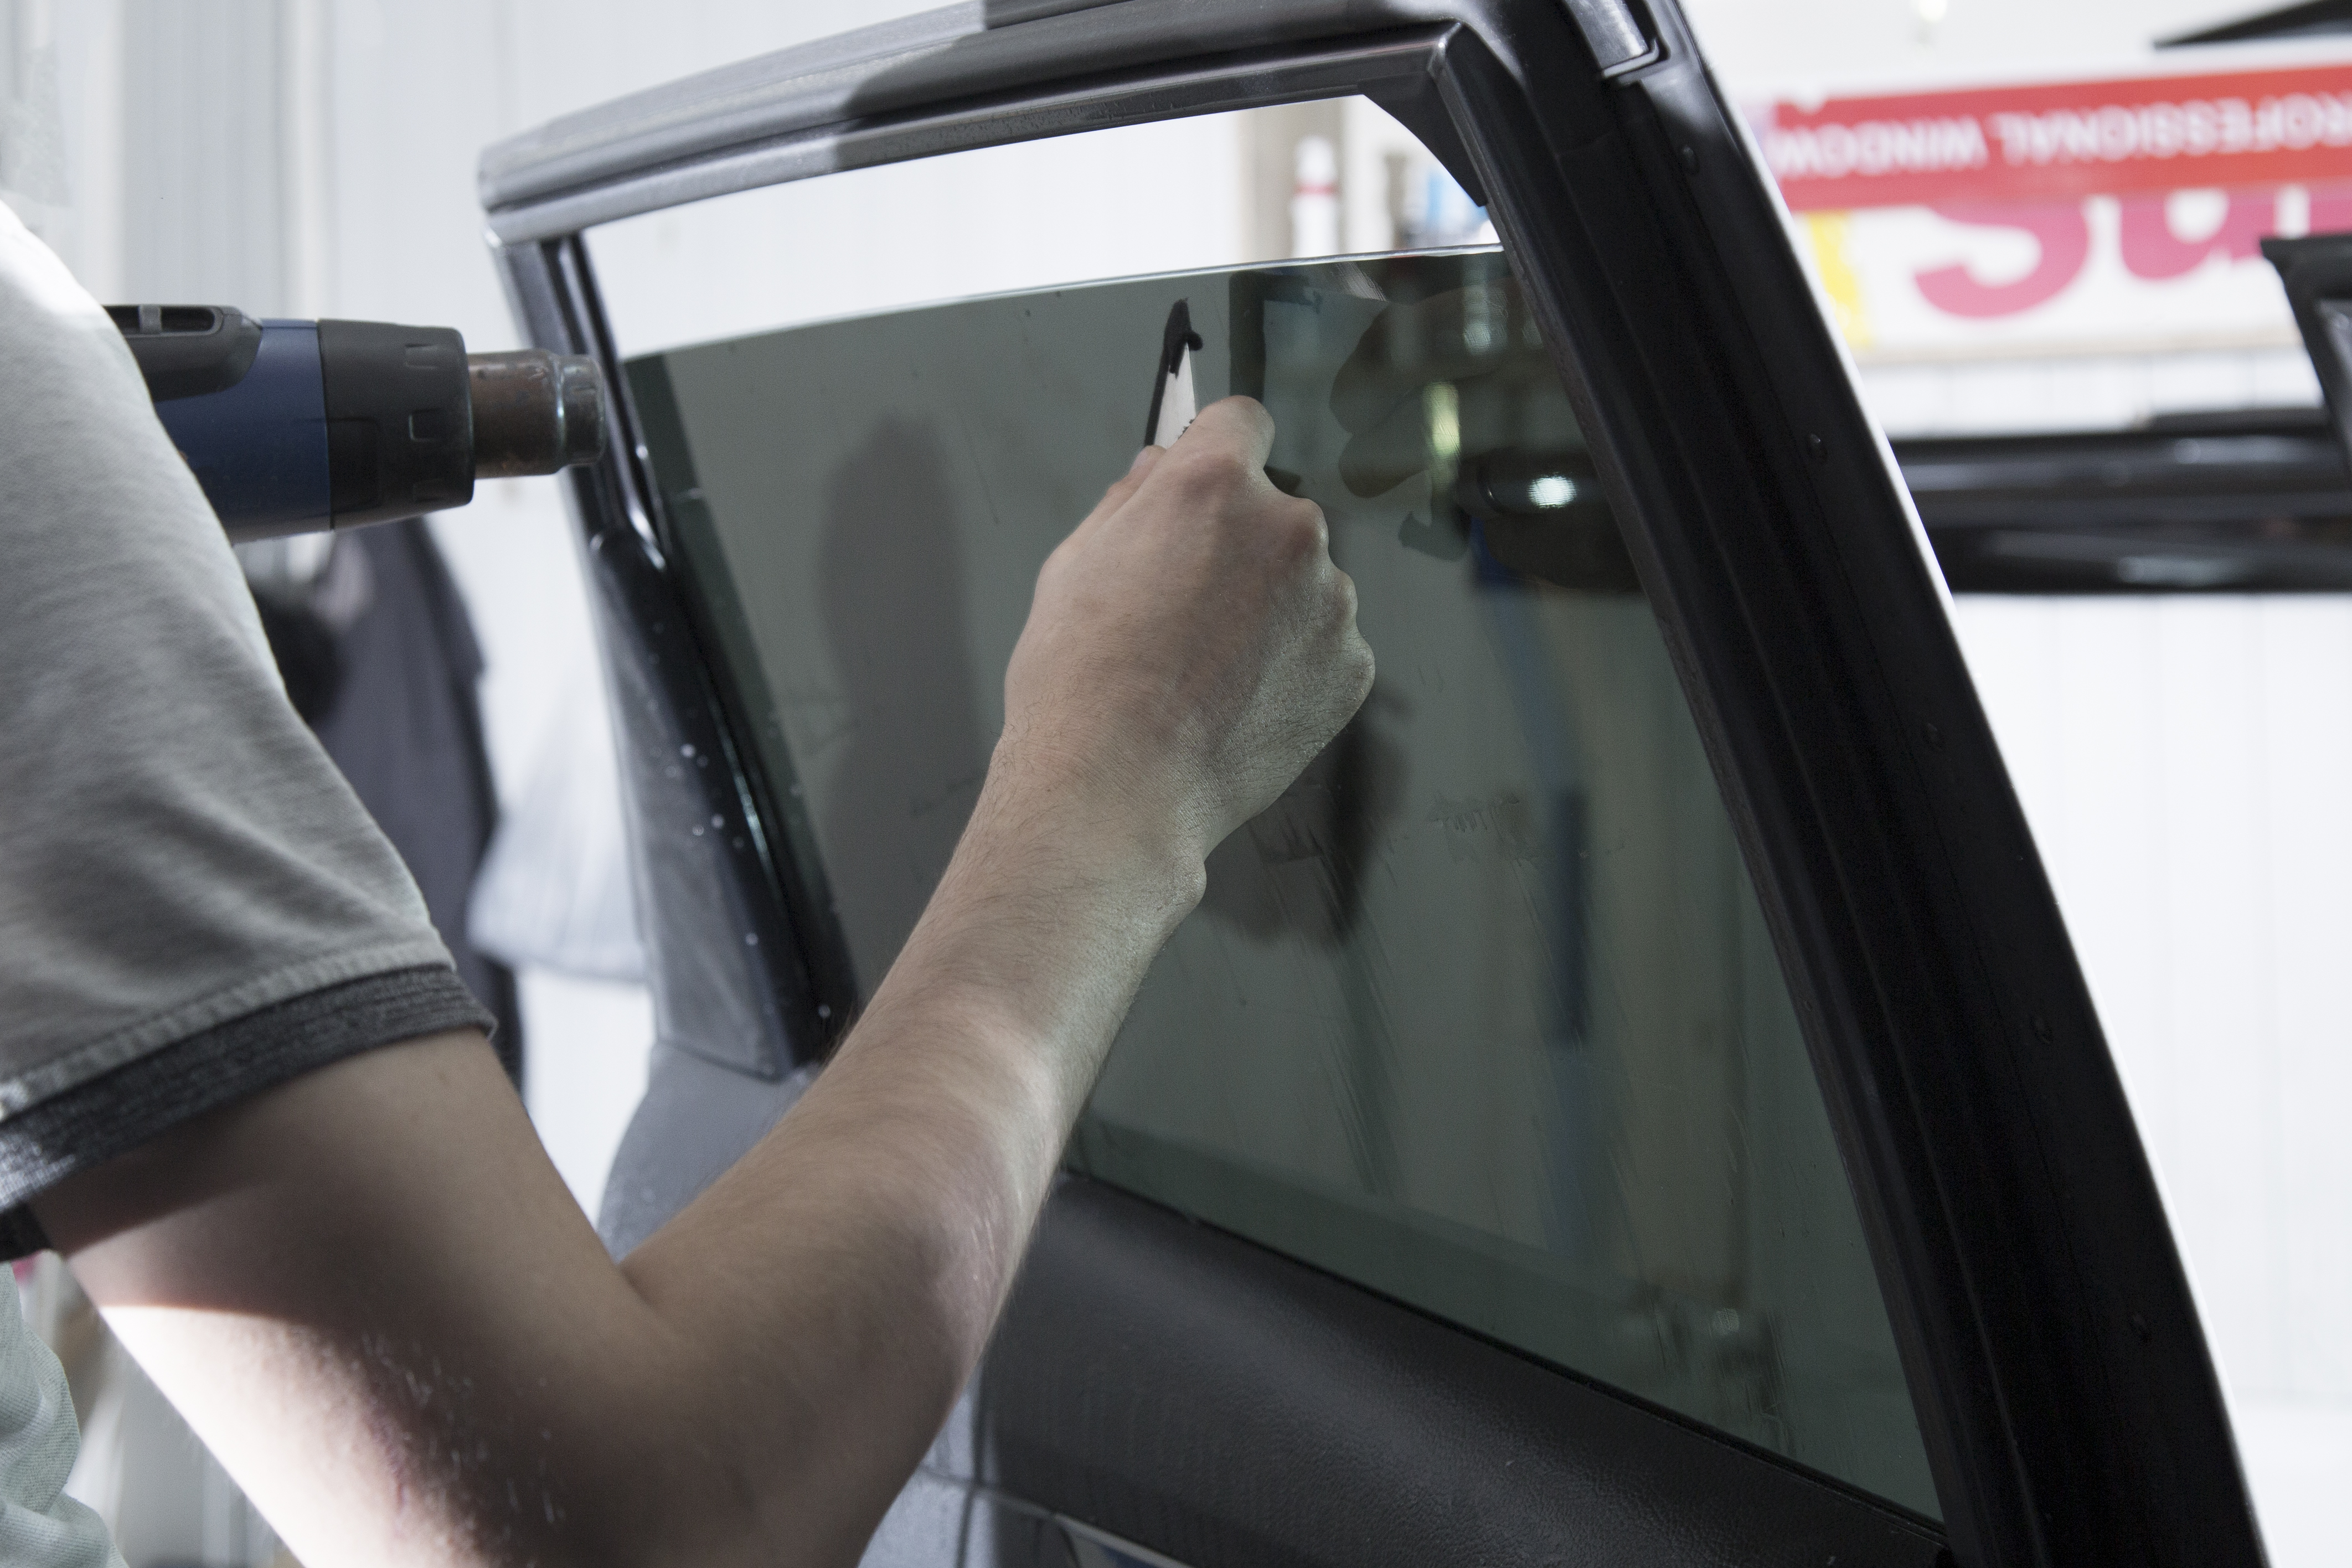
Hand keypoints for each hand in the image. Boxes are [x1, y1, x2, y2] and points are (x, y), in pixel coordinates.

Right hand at [991, 396, 1375, 873]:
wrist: (1117, 790)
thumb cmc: (1082, 686)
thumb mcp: (1074, 564)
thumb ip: (1131, 499)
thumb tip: (1160, 467)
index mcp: (1214, 486)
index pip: (1241, 421)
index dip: (1217, 447)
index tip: (1210, 475)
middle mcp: (1288, 528)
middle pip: (1272, 512)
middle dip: (1237, 545)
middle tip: (1183, 609)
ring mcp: (1330, 601)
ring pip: (1302, 583)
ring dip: (1270, 609)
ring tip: (1207, 668)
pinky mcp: (1352, 666)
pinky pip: (1324, 645)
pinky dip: (1293, 665)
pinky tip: (1238, 699)